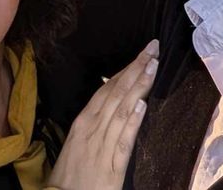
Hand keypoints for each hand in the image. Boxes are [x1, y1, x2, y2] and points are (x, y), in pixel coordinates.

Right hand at [46, 39, 159, 189]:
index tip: (142, 54)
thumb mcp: (78, 141)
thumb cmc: (69, 173)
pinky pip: (123, 140)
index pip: (107, 88)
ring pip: (122, 110)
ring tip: (152, 66)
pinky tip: (142, 106)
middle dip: (136, 69)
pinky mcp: (112, 167)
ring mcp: (102, 146)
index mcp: (84, 121)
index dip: (126, 70)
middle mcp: (92, 128)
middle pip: (117, 92)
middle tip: (153, 48)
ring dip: (138, 86)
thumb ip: (95, 123)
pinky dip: (132, 122)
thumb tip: (112, 104)